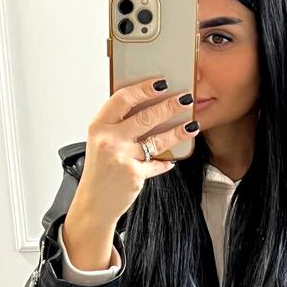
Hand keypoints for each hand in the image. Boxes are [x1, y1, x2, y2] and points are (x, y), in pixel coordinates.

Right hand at [80, 75, 201, 226]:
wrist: (95, 203)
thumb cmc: (99, 172)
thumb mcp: (99, 142)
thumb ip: (117, 125)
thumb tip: (144, 107)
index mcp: (99, 126)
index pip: (123, 99)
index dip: (144, 88)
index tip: (162, 83)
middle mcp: (110, 140)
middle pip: (145, 117)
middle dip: (170, 106)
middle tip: (186, 99)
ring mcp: (123, 158)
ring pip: (157, 140)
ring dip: (178, 132)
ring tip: (191, 126)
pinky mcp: (135, 175)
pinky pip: (157, 164)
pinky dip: (165, 162)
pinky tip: (171, 159)